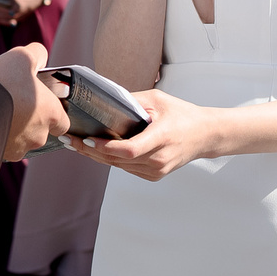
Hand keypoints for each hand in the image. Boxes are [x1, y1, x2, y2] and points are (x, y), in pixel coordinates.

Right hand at [0, 43, 69, 156]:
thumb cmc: (4, 82)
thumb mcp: (23, 56)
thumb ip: (36, 54)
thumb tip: (40, 56)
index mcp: (51, 114)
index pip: (63, 123)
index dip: (53, 114)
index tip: (40, 105)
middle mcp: (40, 135)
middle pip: (39, 132)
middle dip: (29, 121)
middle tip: (13, 104)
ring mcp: (20, 149)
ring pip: (20, 141)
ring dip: (13, 130)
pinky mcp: (1, 156)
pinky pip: (3, 148)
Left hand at [79, 88, 215, 181]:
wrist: (205, 135)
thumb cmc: (183, 114)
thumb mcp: (158, 100)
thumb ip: (131, 101)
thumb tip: (103, 100)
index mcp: (162, 137)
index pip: (130, 149)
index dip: (106, 147)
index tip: (89, 139)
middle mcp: (159, 158)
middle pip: (118, 160)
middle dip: (91, 150)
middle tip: (71, 140)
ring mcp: (157, 170)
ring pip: (119, 166)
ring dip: (97, 156)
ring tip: (78, 145)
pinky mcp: (154, 175)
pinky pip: (126, 169)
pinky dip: (112, 160)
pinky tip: (98, 150)